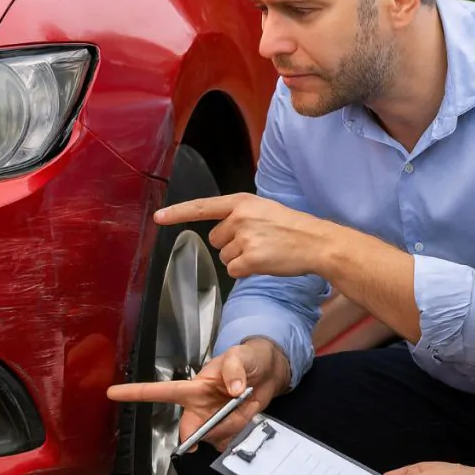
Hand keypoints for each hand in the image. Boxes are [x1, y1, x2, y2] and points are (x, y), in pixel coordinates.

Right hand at [106, 338, 290, 450]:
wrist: (269, 373)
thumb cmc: (248, 358)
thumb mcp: (241, 355)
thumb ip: (235, 368)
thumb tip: (233, 388)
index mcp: (194, 387)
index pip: (161, 391)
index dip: (136, 393)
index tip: (112, 393)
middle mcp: (199, 407)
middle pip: (188, 429)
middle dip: (198, 435)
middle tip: (216, 424)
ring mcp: (213, 420)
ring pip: (213, 438)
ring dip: (230, 427)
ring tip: (244, 404)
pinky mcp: (229, 430)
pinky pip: (229, 442)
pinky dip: (240, 433)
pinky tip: (247, 416)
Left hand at [155, 193, 336, 278]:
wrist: (315, 242)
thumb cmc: (292, 228)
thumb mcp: (263, 210)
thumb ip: (240, 216)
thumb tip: (221, 233)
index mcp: (241, 203)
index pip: (203, 207)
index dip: (178, 213)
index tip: (159, 218)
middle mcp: (239, 218)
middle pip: (215, 239)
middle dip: (231, 245)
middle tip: (258, 242)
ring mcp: (244, 238)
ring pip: (224, 257)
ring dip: (240, 259)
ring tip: (264, 251)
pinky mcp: (250, 258)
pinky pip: (233, 270)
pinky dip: (246, 271)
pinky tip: (264, 263)